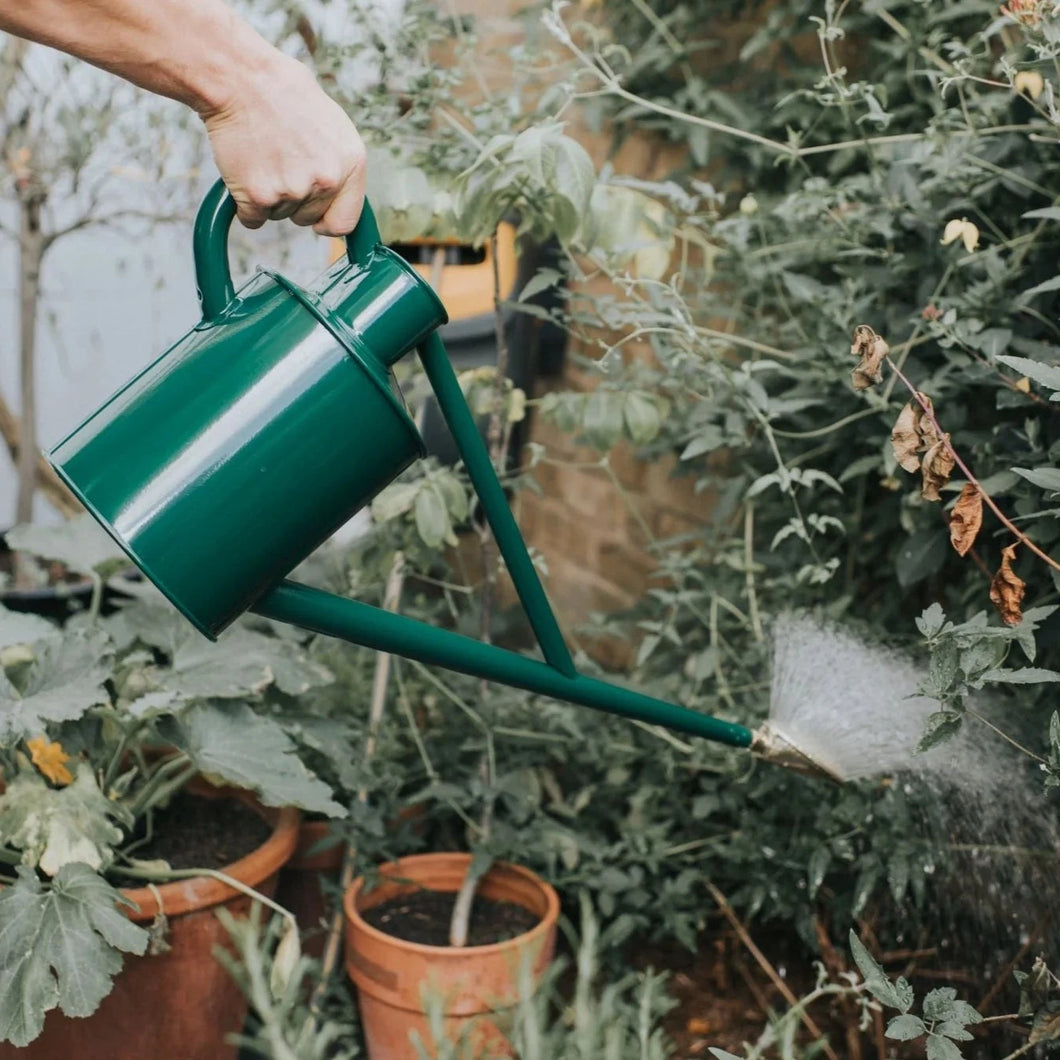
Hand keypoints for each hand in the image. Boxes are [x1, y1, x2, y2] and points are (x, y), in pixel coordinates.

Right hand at [200, 54, 365, 235]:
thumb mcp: (333, 126)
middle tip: (279, 162)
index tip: (317, 219)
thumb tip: (338, 194)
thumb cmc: (284, 95)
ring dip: (268, 195)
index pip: (345, 222)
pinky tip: (244, 170)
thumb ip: (339, 165)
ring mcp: (293, 191)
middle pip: (308, 218)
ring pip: (278, 215)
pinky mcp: (259, 196)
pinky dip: (244, 202)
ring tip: (263, 155)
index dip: (328, 221)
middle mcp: (327, 181)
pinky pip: (252, 218)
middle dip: (293, 200)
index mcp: (352, 164)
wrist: (241, 78)